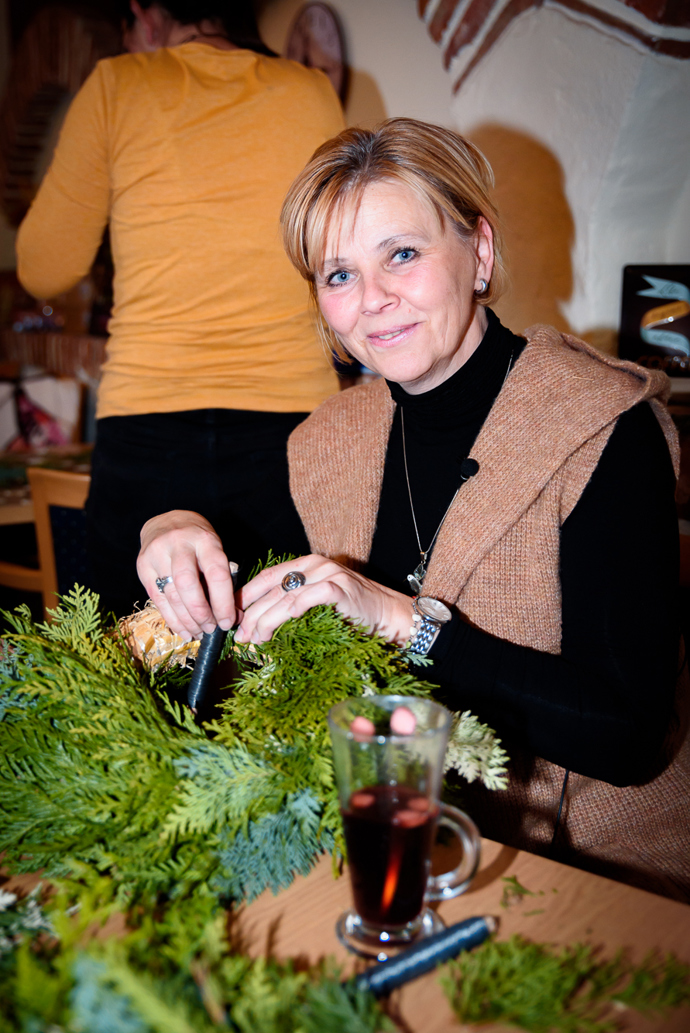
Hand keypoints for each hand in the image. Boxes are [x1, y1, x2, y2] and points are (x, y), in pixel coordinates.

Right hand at [137, 510, 236, 638]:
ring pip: (171, 595)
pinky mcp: (143, 566)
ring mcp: (157, 554)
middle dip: (201, 613)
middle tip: (211, 628)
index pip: (216, 573)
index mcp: (204, 540)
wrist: (165, 523)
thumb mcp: (214, 549)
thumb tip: (233, 615)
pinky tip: (184, 630)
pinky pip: (158, 600)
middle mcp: (179, 544)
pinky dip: (172, 619)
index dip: (223, 602)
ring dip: (187, 620)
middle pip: (188, 585)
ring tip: (199, 632)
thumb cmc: (197, 541)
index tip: (228, 621)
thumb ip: (223, 579)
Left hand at [234, 554, 412, 645]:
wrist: (388, 615)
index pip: (266, 578)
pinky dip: (295, 609)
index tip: (232, 617)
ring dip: (267, 619)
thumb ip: (291, 605)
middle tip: (240, 636)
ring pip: (286, 596)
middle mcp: (315, 565)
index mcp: (305, 565)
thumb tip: (256, 626)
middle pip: (272, 590)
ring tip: (256, 638)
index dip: (246, 597)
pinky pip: (311, 597)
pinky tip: (285, 622)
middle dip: (252, 615)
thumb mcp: (316, 604)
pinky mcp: (341, 589)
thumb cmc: (351, 614)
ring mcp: (328, 575)